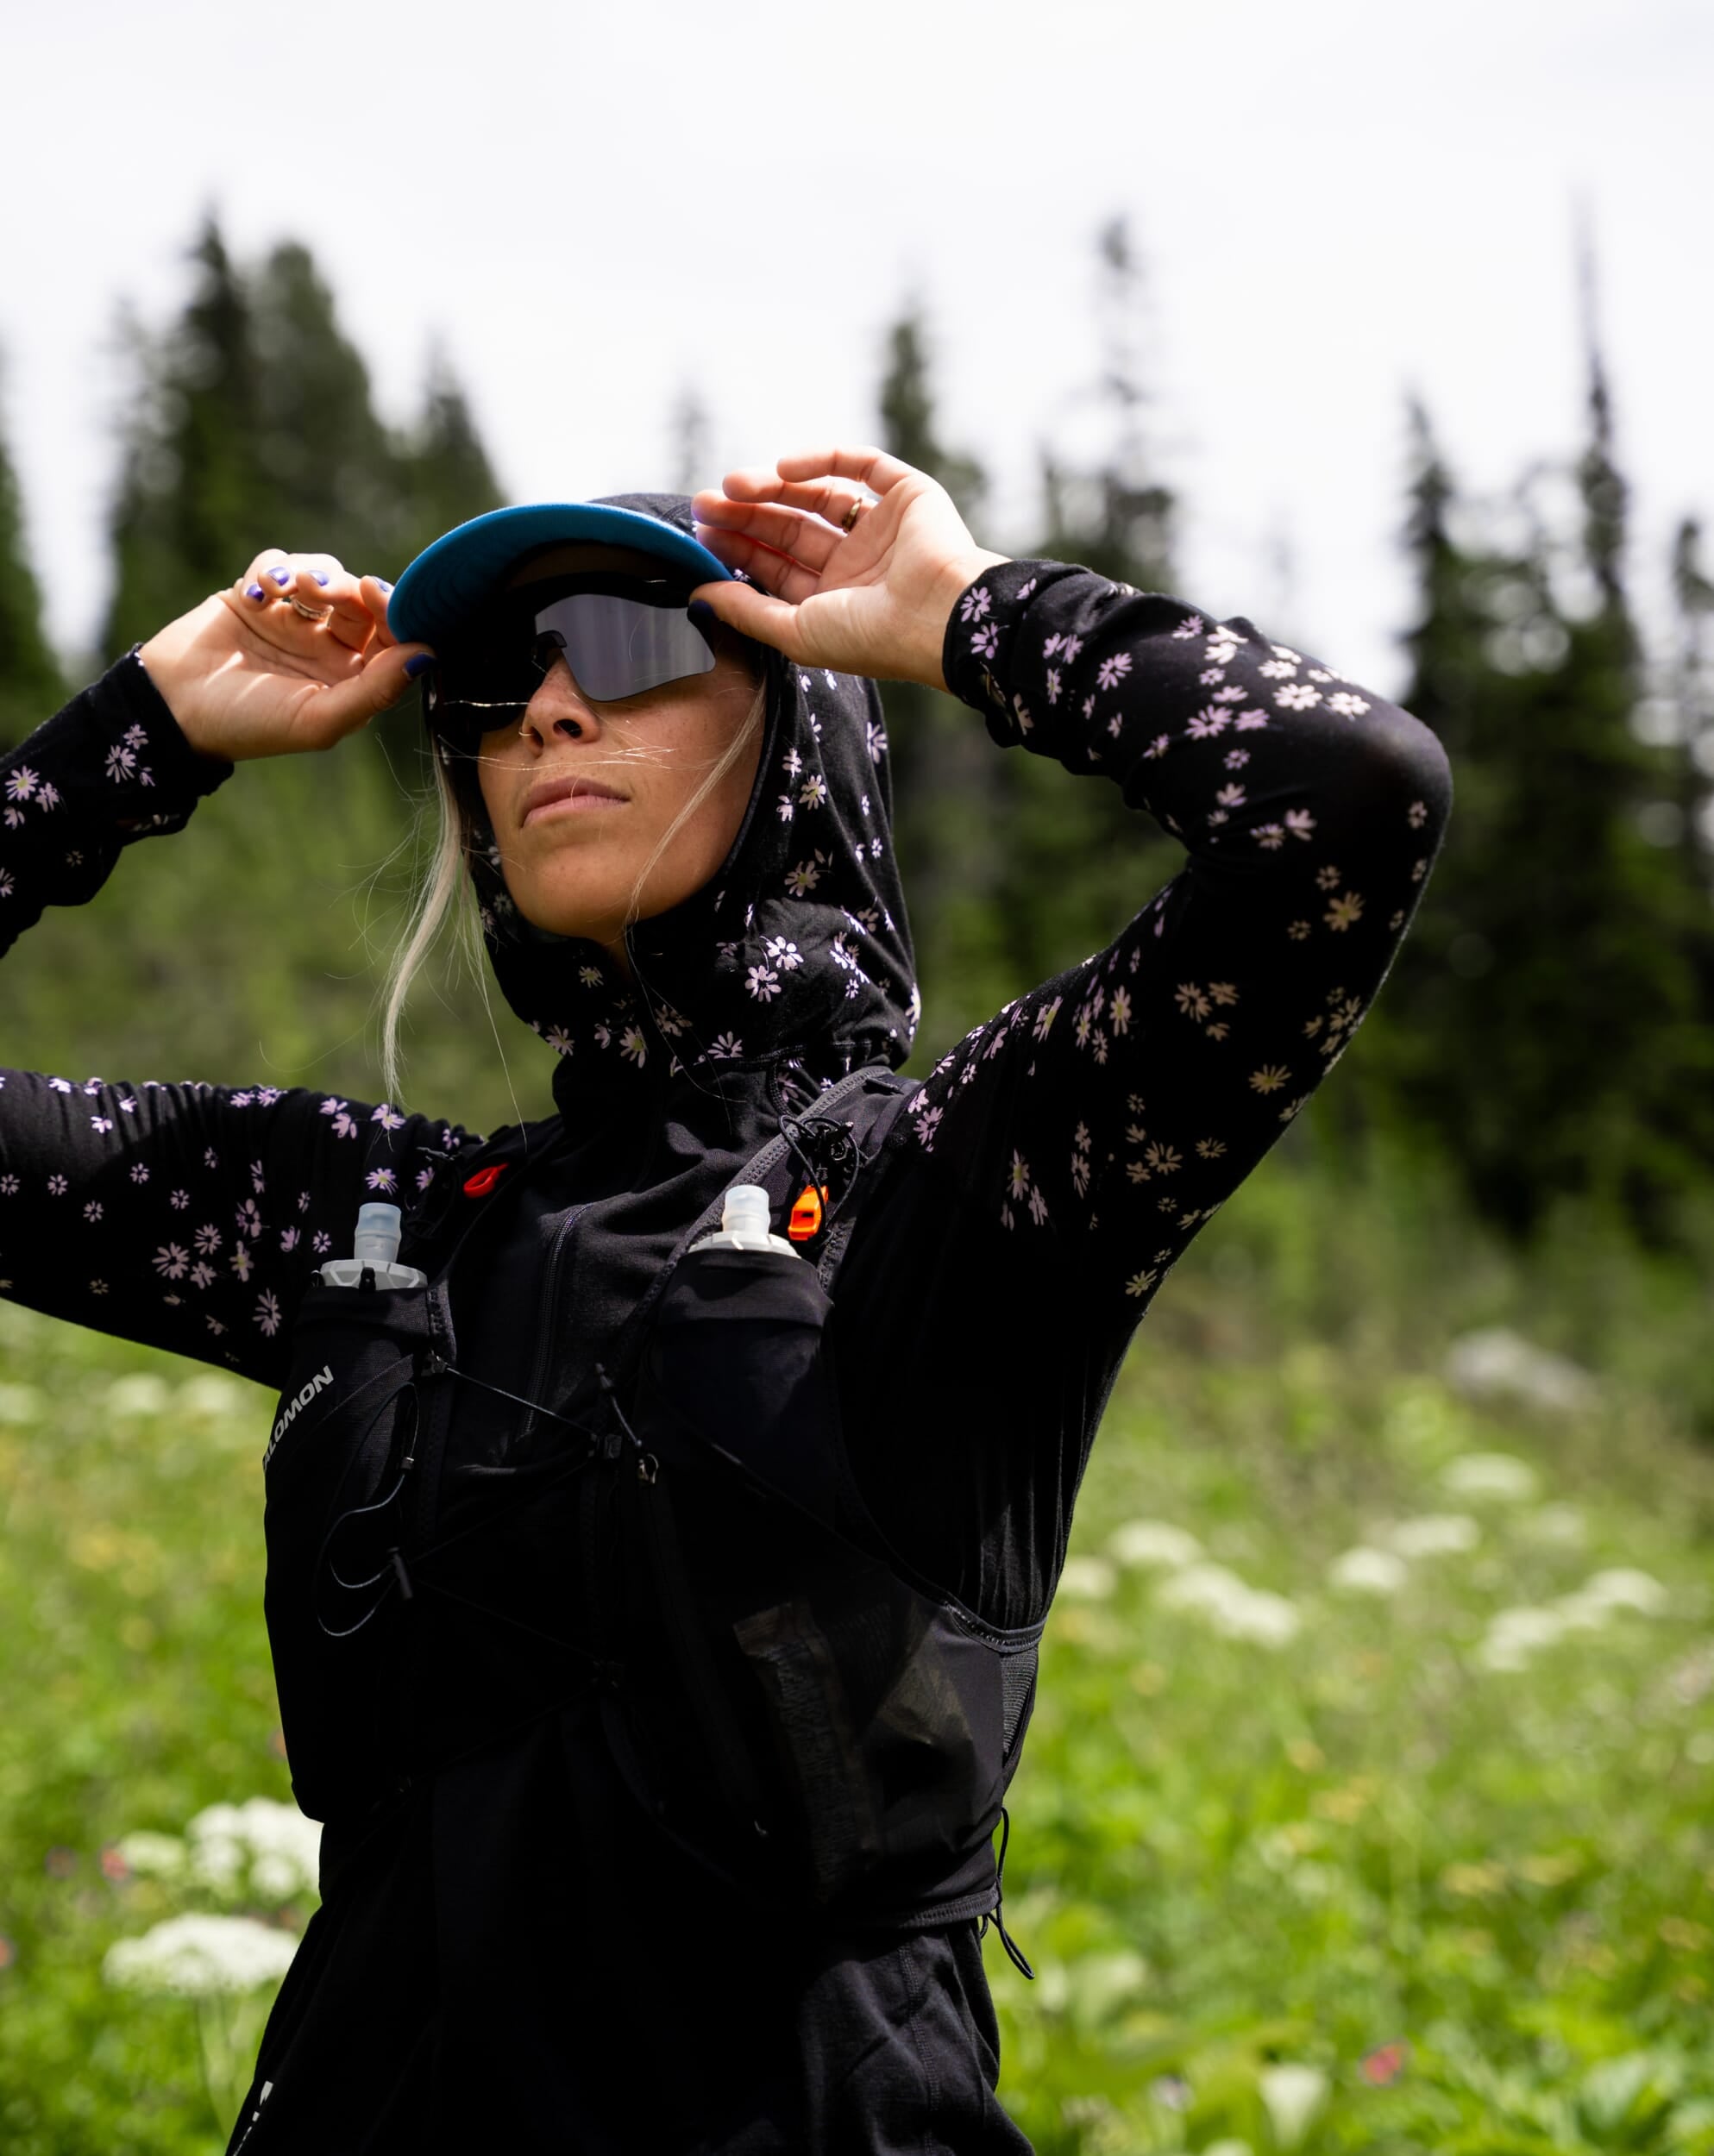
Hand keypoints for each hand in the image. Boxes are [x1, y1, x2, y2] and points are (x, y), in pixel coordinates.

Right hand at [138, 551, 431, 762]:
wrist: (173, 708)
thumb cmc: (250, 724)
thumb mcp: (319, 719)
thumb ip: (376, 691)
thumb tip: (427, 656)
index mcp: (352, 680)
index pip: (393, 637)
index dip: (394, 611)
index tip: (379, 593)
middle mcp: (329, 649)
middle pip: (362, 601)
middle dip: (350, 588)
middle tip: (326, 588)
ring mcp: (293, 621)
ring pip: (325, 575)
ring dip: (313, 574)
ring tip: (287, 588)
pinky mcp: (256, 597)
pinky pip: (281, 564)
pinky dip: (274, 569)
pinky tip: (257, 593)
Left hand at [690, 448, 1006, 689]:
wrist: (940, 617)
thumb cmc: (871, 638)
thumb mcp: (794, 631)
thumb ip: (745, 611)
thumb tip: (698, 592)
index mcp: (836, 601)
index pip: (778, 567)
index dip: (739, 549)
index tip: (701, 534)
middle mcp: (858, 564)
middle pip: (791, 529)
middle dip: (746, 515)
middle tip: (704, 503)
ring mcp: (883, 528)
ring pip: (818, 495)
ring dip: (774, 486)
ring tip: (733, 485)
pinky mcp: (908, 494)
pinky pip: (860, 465)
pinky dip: (822, 460)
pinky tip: (784, 467)